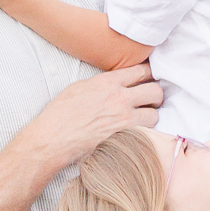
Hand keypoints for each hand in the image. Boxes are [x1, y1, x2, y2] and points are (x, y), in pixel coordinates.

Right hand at [40, 64, 162, 163]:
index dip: (149, 72)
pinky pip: (145, 134)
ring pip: (155, 115)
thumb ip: (101, 83)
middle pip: (155, 91)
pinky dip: (144, 133)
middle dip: (156, 95)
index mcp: (107, 82)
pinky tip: (138, 133)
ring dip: (151, 116)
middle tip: (152, 100)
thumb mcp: (79, 87)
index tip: (151, 76)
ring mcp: (124, 120)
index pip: (140, 70)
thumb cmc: (60, 114)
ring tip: (144, 119)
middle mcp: (120, 99)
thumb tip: (113, 84)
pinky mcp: (124, 139)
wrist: (53, 139)